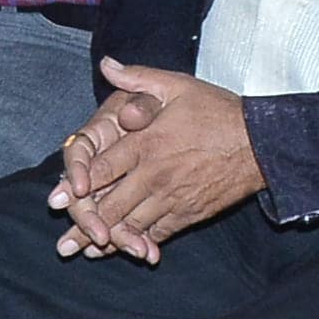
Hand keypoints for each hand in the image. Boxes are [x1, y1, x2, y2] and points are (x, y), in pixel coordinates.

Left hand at [45, 58, 261, 258]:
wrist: (261, 145)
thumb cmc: (217, 111)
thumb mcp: (177, 85)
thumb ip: (138, 78)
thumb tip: (106, 65)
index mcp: (147, 143)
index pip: (103, 168)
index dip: (77, 185)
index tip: (57, 200)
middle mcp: (155, 175)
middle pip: (112, 205)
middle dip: (85, 224)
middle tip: (63, 244)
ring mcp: (172, 198)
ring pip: (132, 225)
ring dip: (107, 241)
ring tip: (85, 253)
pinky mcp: (188, 214)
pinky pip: (157, 233)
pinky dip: (139, 243)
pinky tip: (125, 251)